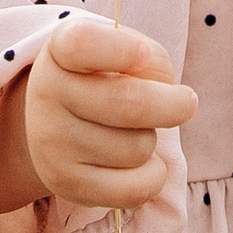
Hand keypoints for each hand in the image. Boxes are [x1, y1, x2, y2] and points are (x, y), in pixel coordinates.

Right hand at [0, 17, 197, 213]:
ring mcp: (52, 144)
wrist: (56, 123)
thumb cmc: (104, 79)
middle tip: (186, 102)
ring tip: (133, 132)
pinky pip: (135, 188)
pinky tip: (139, 162)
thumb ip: (150, 62)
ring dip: (151, 140)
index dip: (121, 49)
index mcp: (59, 51)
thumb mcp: (123, 52)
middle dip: (173, 105)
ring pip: (137, 148)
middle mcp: (46, 94)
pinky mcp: (67, 184)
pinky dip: (153, 175)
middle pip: (128, 104)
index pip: (82, 44)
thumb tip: (171, 101)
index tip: (143, 54)